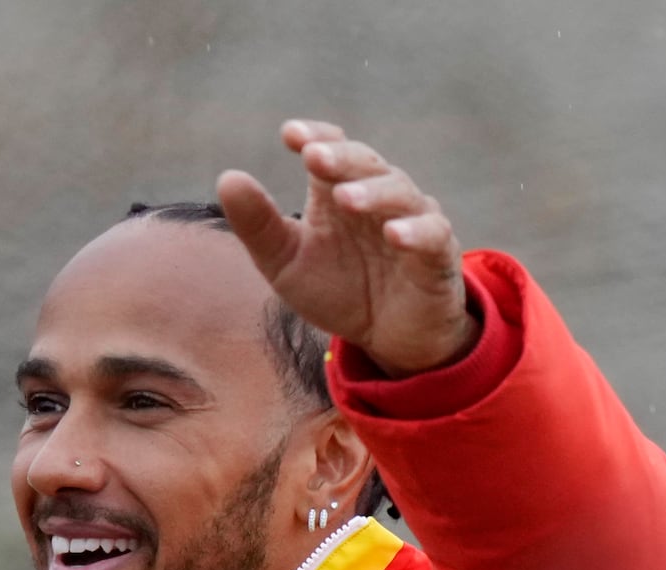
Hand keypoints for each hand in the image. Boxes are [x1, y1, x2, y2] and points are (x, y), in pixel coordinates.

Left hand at [217, 120, 478, 376]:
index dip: (314, 137)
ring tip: (346, 198)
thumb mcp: (285, 263)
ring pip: (398, 192)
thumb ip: (259, 225)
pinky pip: (432, 234)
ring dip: (372, 192)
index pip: (330, 148)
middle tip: (313, 157)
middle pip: (364, 163)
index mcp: (336, 191)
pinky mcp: (438, 253)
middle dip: (340, 158)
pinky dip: (415, 231)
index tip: (290, 135)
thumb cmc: (338, 290)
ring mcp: (411, 220)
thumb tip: (227, 178)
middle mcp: (377, 196)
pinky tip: (394, 235)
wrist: (386, 339)